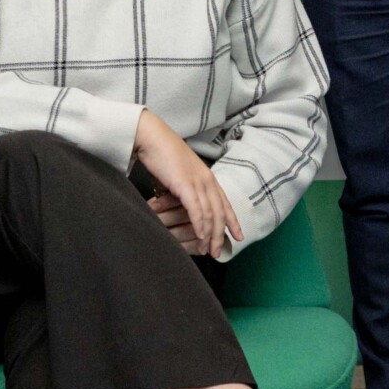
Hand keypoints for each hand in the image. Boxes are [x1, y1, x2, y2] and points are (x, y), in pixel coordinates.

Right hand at [134, 110, 242, 259]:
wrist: (151, 137)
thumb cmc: (161, 155)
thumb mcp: (178, 175)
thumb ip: (183, 189)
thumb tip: (177, 204)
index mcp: (207, 176)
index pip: (225, 202)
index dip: (232, 220)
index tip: (237, 235)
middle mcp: (207, 179)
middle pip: (220, 212)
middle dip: (221, 234)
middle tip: (219, 251)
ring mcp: (198, 182)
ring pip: (210, 214)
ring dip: (210, 234)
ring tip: (207, 250)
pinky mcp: (185, 184)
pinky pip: (197, 210)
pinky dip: (200, 225)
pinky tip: (200, 237)